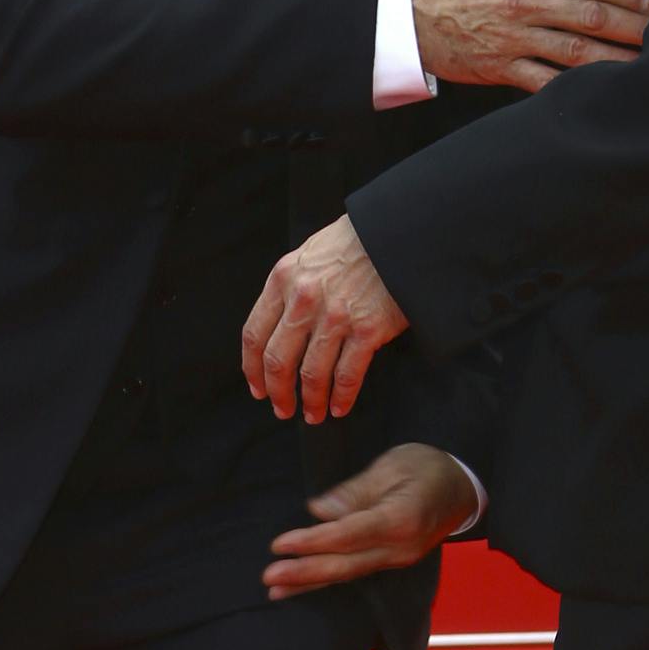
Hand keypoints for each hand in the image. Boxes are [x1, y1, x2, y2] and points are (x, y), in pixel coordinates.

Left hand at [242, 216, 406, 422]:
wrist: (396, 234)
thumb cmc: (354, 244)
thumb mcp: (308, 256)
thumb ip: (290, 289)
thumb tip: (281, 329)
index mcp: (283, 280)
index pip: (254, 334)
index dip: (252, 369)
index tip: (257, 388)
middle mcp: (304, 300)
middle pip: (277, 360)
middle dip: (277, 393)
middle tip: (282, 409)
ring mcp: (335, 317)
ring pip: (311, 374)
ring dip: (310, 402)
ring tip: (312, 415)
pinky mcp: (367, 330)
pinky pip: (348, 375)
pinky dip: (342, 398)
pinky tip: (339, 407)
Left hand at [263, 445, 478, 599]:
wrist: (463, 487)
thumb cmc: (428, 467)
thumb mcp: (392, 465)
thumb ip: (355, 491)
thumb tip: (319, 511)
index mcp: (402, 519)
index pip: (348, 536)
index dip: (312, 542)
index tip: (279, 545)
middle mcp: (401, 547)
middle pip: (346, 564)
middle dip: (305, 572)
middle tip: (268, 577)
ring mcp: (399, 559)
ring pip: (348, 574)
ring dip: (310, 583)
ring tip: (276, 592)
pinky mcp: (393, 561)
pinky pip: (356, 572)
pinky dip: (327, 579)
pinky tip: (304, 585)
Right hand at [411, 0, 648, 93]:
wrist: (405, 13)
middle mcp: (526, 6)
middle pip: (591, 16)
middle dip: (633, 27)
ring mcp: (515, 40)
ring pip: (576, 52)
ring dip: (615, 60)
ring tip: (646, 67)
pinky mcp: (502, 68)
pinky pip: (544, 82)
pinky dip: (573, 88)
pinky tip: (600, 93)